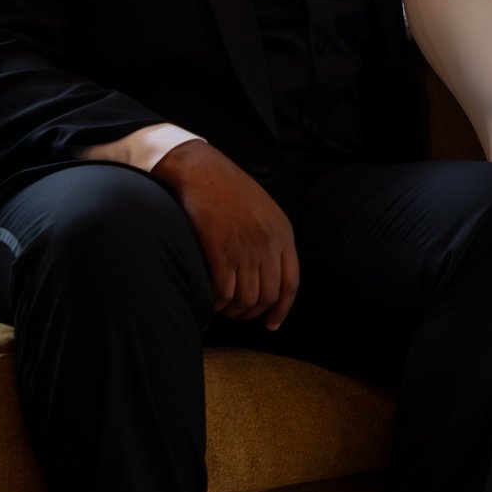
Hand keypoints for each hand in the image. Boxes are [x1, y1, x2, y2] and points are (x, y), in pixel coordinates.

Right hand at [148, 140, 298, 329]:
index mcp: (283, 233)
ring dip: (234, 310)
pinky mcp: (220, 249)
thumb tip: (270, 273)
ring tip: (223, 307)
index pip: (290, 283)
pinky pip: (223, 292)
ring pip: (246, 298)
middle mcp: (268, 242)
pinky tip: (211, 300)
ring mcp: (244, 247)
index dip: (281, 309)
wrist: (200, 168)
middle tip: (238, 314)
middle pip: (268, 295)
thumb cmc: (228, 189)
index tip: (272, 324)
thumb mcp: (263, 210)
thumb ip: (272, 238)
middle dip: (253, 312)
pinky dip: (217, 302)